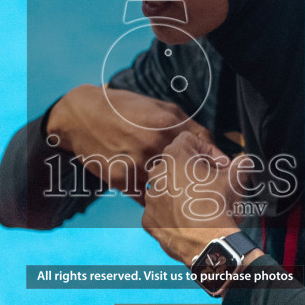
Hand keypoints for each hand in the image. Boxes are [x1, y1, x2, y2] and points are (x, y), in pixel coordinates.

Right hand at [48, 85, 212, 200]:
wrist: (83, 116)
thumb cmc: (125, 109)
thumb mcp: (159, 107)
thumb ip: (186, 125)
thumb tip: (212, 145)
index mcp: (168, 124)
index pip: (204, 147)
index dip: (215, 160)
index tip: (221, 171)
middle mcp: (155, 145)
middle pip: (189, 171)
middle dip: (198, 180)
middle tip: (201, 187)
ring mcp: (137, 163)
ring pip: (167, 187)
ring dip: (174, 192)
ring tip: (179, 195)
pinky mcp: (121, 179)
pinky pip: (146, 196)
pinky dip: (152, 197)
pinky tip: (156, 195)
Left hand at [141, 131, 258, 265]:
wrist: (206, 243)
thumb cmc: (218, 205)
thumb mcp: (235, 179)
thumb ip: (240, 164)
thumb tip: (245, 161)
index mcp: (174, 157)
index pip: (190, 140)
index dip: (210, 151)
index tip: (222, 166)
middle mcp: (157, 174)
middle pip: (178, 165)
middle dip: (198, 172)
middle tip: (215, 185)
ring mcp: (150, 198)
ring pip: (169, 188)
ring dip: (186, 192)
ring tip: (205, 205)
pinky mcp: (148, 219)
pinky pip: (162, 211)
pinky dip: (175, 213)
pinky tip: (190, 220)